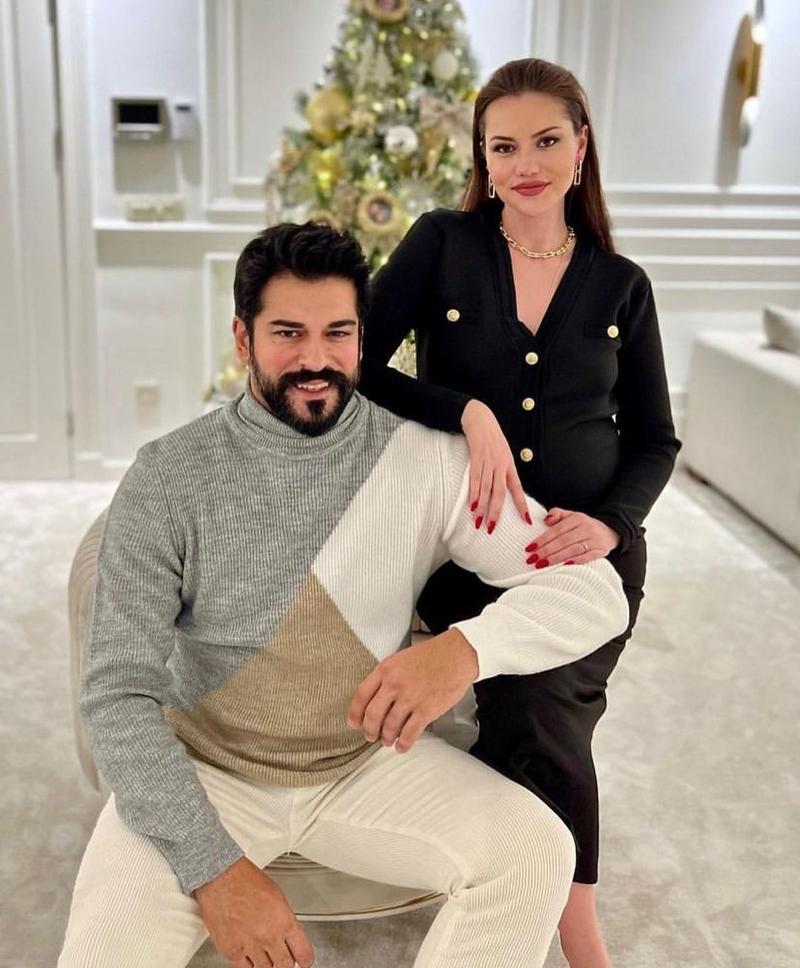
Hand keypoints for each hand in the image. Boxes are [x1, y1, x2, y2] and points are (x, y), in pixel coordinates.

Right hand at [193, 856, 314, 967]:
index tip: (303, 961)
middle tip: (283, 959)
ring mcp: (250, 945)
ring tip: (264, 954)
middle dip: (285, 963)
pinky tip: (250, 957)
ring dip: (267, 964)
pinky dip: (249, 965)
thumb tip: (288, 935)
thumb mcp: (276, 896)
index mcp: (284, 920)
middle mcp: (269, 936)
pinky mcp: (232, 951)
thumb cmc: (245, 880)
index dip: (304, 959)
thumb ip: (284, 919)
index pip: (304, 954)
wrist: (221, 877)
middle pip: (284, 966)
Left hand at [347, 630, 478, 752]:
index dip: (355, 713)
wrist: (457, 655)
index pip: (361, 695)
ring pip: (389, 727)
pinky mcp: (426, 710)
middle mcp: (395, 684)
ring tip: (387, 741)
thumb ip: (387, 676)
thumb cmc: (433, 655)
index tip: (353, 723)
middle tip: (370, 736)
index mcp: (386, 669)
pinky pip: (409, 734)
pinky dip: (403, 743)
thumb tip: (376, 697)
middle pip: (373, 715)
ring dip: (386, 738)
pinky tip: (402, 745)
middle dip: (369, 730)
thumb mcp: (401, 659)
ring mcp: (410, 698)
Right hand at [461, 399, 530, 532]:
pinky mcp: (476, 457)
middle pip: (500, 493)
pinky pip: (474, 479)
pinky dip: (473, 493)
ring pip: (486, 488)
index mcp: (510, 465)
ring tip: (478, 521)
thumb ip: (503, 471)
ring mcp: (488, 461)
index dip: (522, 505)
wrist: (480, 418)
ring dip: (482, 507)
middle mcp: (501, 465)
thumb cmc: (492, 438)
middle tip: (491, 528)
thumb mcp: (503, 453)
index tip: (526, 520)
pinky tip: (472, 505)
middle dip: (496, 512)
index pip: (517, 489)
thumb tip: (503, 490)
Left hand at [525, 508, 619, 566]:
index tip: (529, 548)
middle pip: (563, 541)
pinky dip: (577, 561)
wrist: (609, 531)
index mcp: (577, 518)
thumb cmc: (583, 526)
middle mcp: (587, 528)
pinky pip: (588, 557)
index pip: (557, 530)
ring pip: (573, 549)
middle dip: (546, 551)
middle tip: (532, 559)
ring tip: (542, 565)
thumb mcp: (571, 516)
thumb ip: (557, 514)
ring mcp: (595, 540)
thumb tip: (545, 520)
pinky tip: (564, 566)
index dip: (542, 539)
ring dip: (556, 558)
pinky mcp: (602, 551)